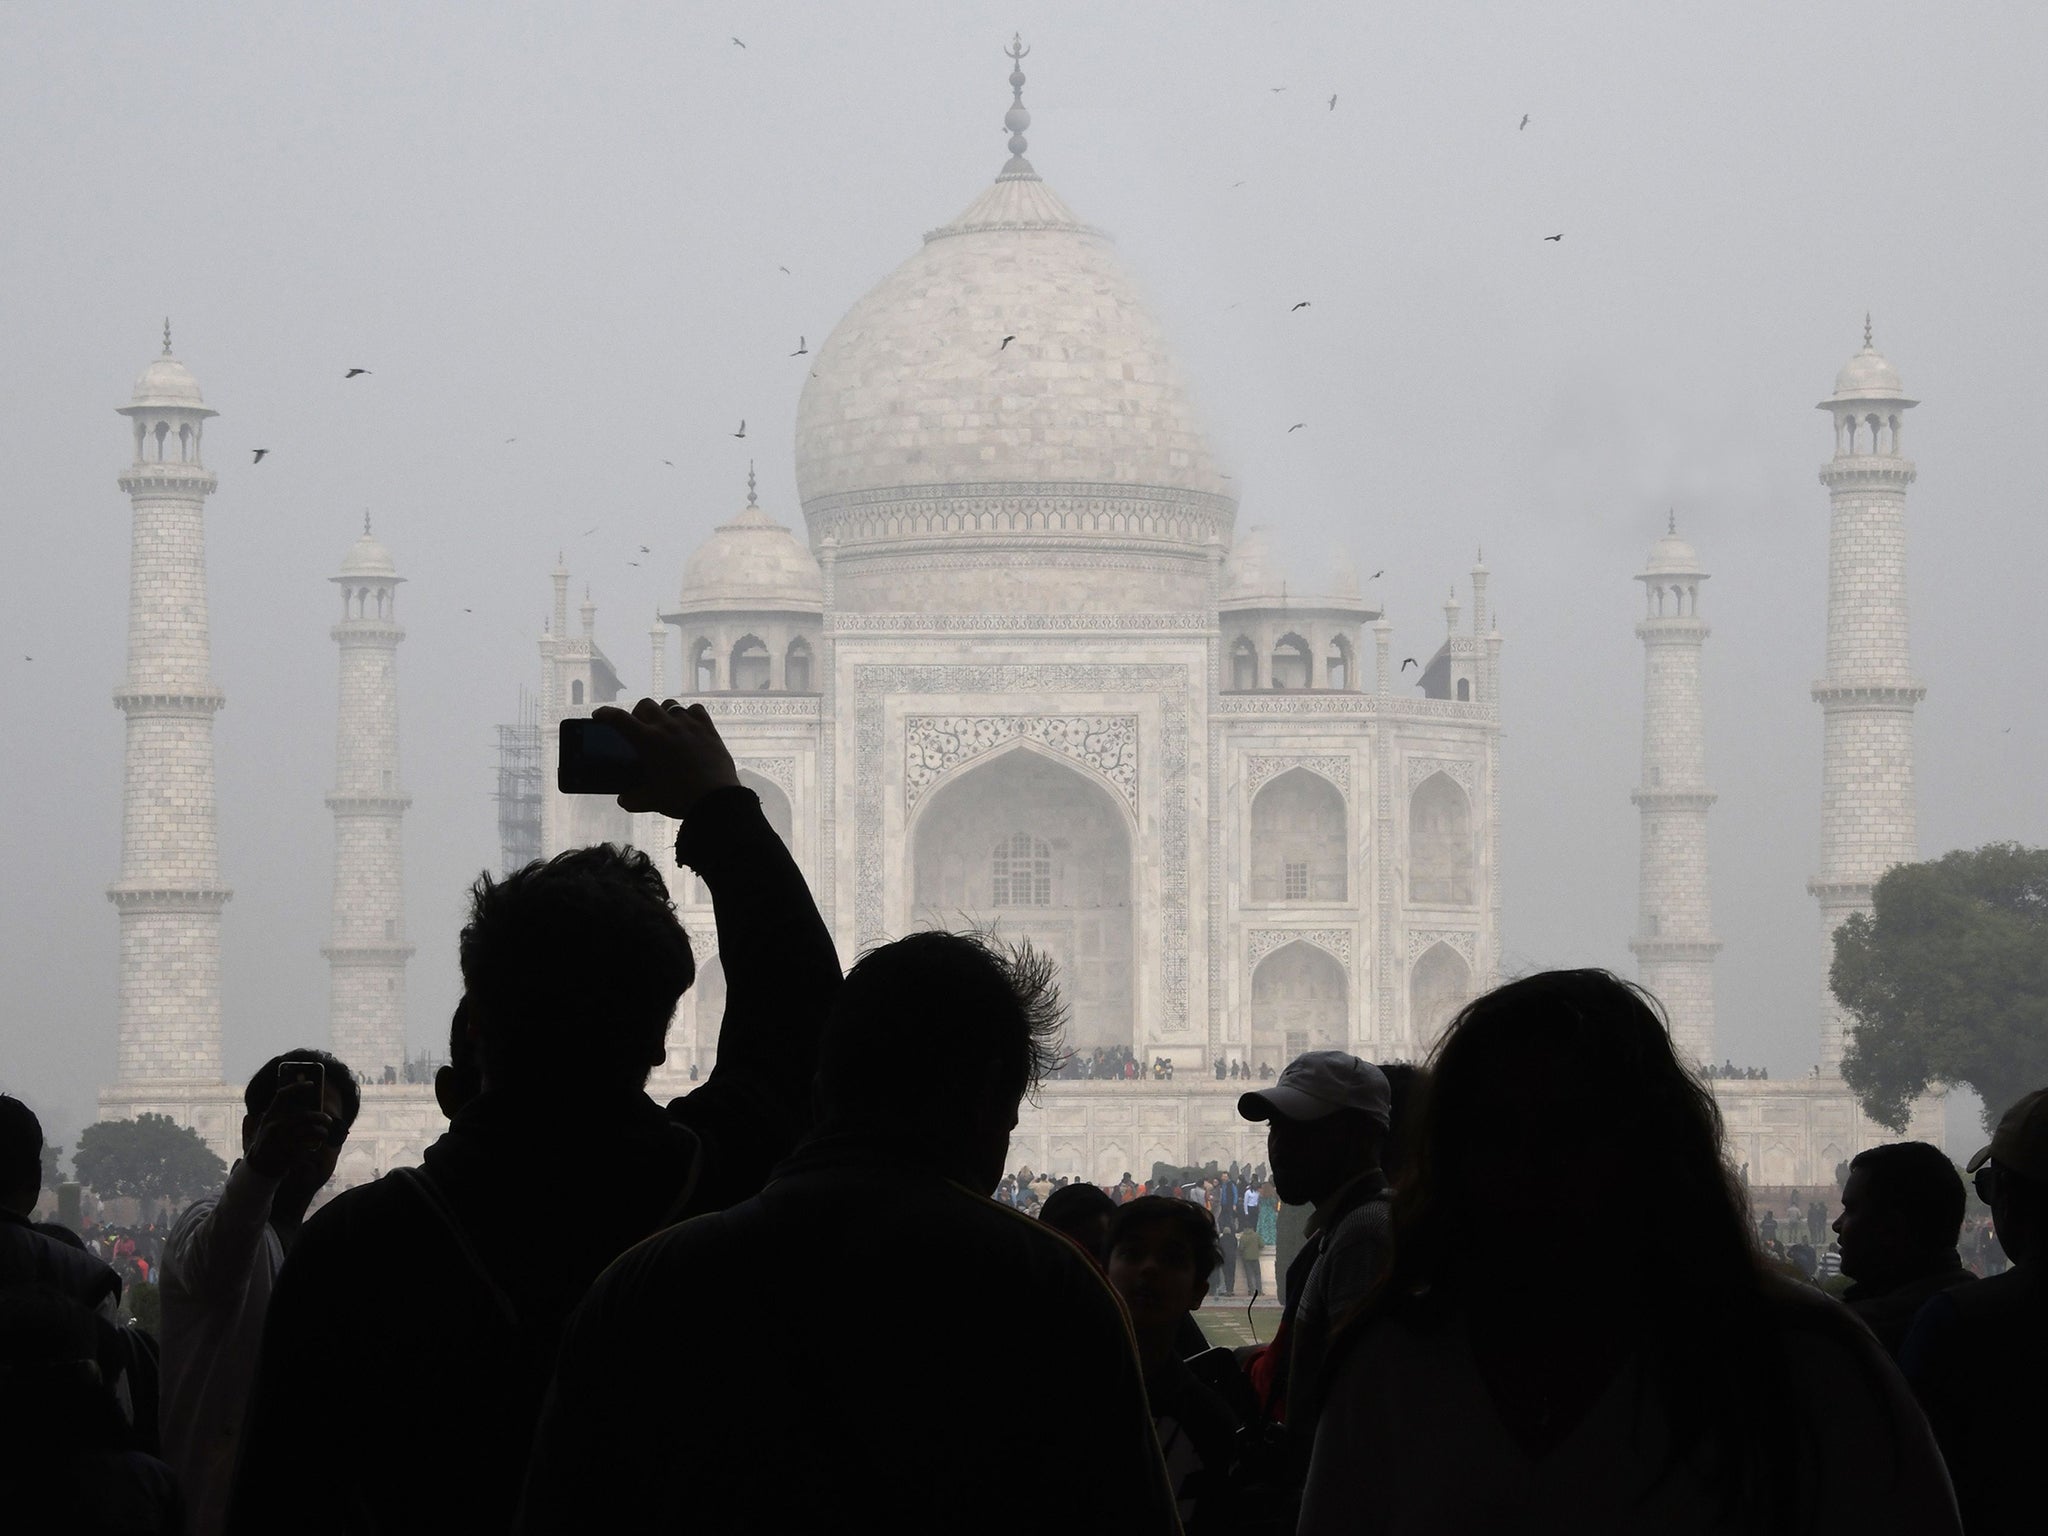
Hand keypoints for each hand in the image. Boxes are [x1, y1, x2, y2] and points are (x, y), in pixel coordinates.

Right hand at [245, 1080, 335, 1180]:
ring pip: (311, 1129)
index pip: (282, 1095)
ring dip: (322, 1129)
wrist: (261, 1164)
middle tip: (328, 1119)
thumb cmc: (270, 1140)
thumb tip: (308, 1101)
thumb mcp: (270, 1125)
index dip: (297, 1087)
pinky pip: (311, 1141)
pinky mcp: (290, 1150)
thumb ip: (283, 1114)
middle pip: (305, 1115)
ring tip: (325, 1130)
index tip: (311, 1084)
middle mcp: (275, 1125)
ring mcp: (283, 1138)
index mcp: (269, 1116)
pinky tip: (320, 1139)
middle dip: (320, 1117)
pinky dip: (319, 1139)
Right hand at [599, 699, 740, 819]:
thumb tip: (624, 798)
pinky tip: (688, 726)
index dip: (605, 713)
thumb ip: (631, 798)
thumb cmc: (679, 799)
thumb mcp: (649, 801)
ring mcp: (688, 725)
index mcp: (647, 741)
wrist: (715, 799)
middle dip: (637, 713)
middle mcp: (666, 726)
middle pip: (645, 705)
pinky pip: (695, 709)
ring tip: (664, 726)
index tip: (599, 715)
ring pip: (670, 705)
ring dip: (662, 712)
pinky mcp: (707, 728)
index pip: (618, 719)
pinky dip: (688, 714)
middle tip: (639, 727)